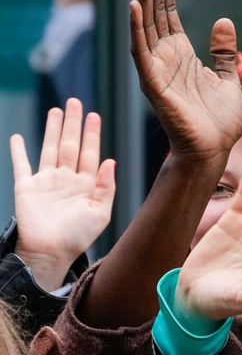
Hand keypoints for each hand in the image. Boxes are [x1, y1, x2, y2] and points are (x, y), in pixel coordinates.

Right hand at [10, 98, 115, 291]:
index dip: (92, 134)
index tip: (94, 115)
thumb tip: (110, 160)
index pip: (90, 153)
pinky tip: (18, 137)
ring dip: (52, 129)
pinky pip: (21, 164)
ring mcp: (46, 181)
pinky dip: (18, 151)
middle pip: (71, 144)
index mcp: (86, 185)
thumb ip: (107, 187)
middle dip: (73, 124)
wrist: (50, 252)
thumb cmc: (78, 237)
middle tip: (75, 102)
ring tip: (56, 110)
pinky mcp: (26, 186)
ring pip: (50, 148)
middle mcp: (67, 179)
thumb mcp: (100, 213)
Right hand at [130, 0, 241, 163]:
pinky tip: (136, 7)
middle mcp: (165, 59)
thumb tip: (223, 21)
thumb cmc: (220, 121)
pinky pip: (142, 53)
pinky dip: (138, 30)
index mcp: (182, 55)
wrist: (215, 150)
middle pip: (155, 13)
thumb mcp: (228, 78)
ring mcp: (157, 71)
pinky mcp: (154, 85)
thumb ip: (223, 51)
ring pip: (146, 27)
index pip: (168, 13)